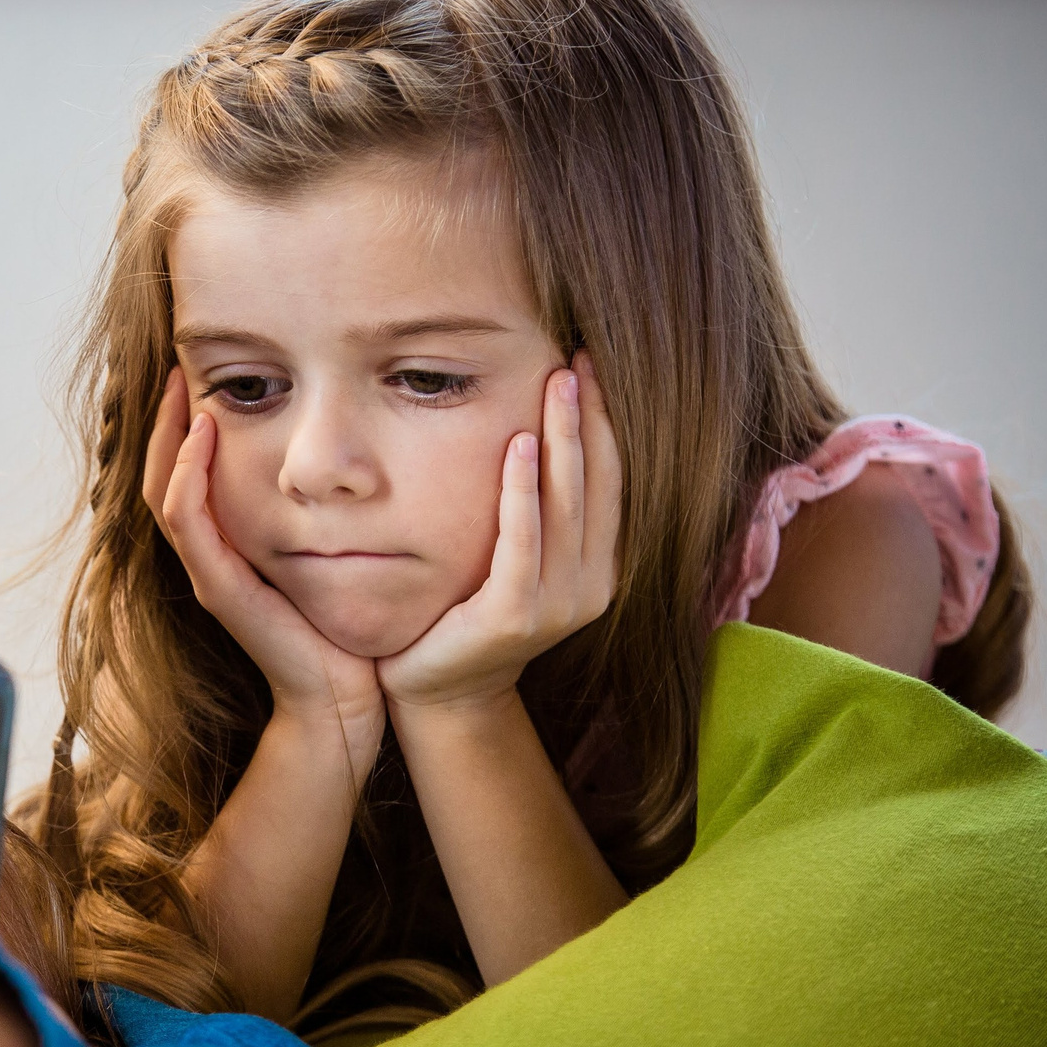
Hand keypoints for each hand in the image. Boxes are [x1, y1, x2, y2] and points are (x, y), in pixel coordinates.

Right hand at [145, 369, 385, 772]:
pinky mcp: (222, 590)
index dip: (186, 425)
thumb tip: (348, 460)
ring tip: (184, 388)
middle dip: (168, 420)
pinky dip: (189, 477)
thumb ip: (323, 515)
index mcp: (228, 547)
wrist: (345, 701)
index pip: (186, 472)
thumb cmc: (343, 629)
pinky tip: (204, 437)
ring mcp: (210, 574)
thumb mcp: (329, 556)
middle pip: (162, 474)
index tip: (200, 375)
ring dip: (171, 437)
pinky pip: (189, 523)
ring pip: (165, 491)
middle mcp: (210, 557)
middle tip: (179, 367)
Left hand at [376, 356, 621, 713]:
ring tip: (557, 384)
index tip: (590, 366)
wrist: (436, 688)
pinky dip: (522, 491)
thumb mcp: (511, 558)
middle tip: (577, 359)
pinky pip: (523, 541)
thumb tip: (528, 429)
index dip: (605, 422)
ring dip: (564, 439)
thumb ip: (533, 510)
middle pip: (599, 483)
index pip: (611, 480)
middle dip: (590, 417)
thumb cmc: (463, 613)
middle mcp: (591, 585)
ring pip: (569, 504)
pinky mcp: (516, 616)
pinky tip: (518, 444)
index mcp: (597, 567)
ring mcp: (559, 604)